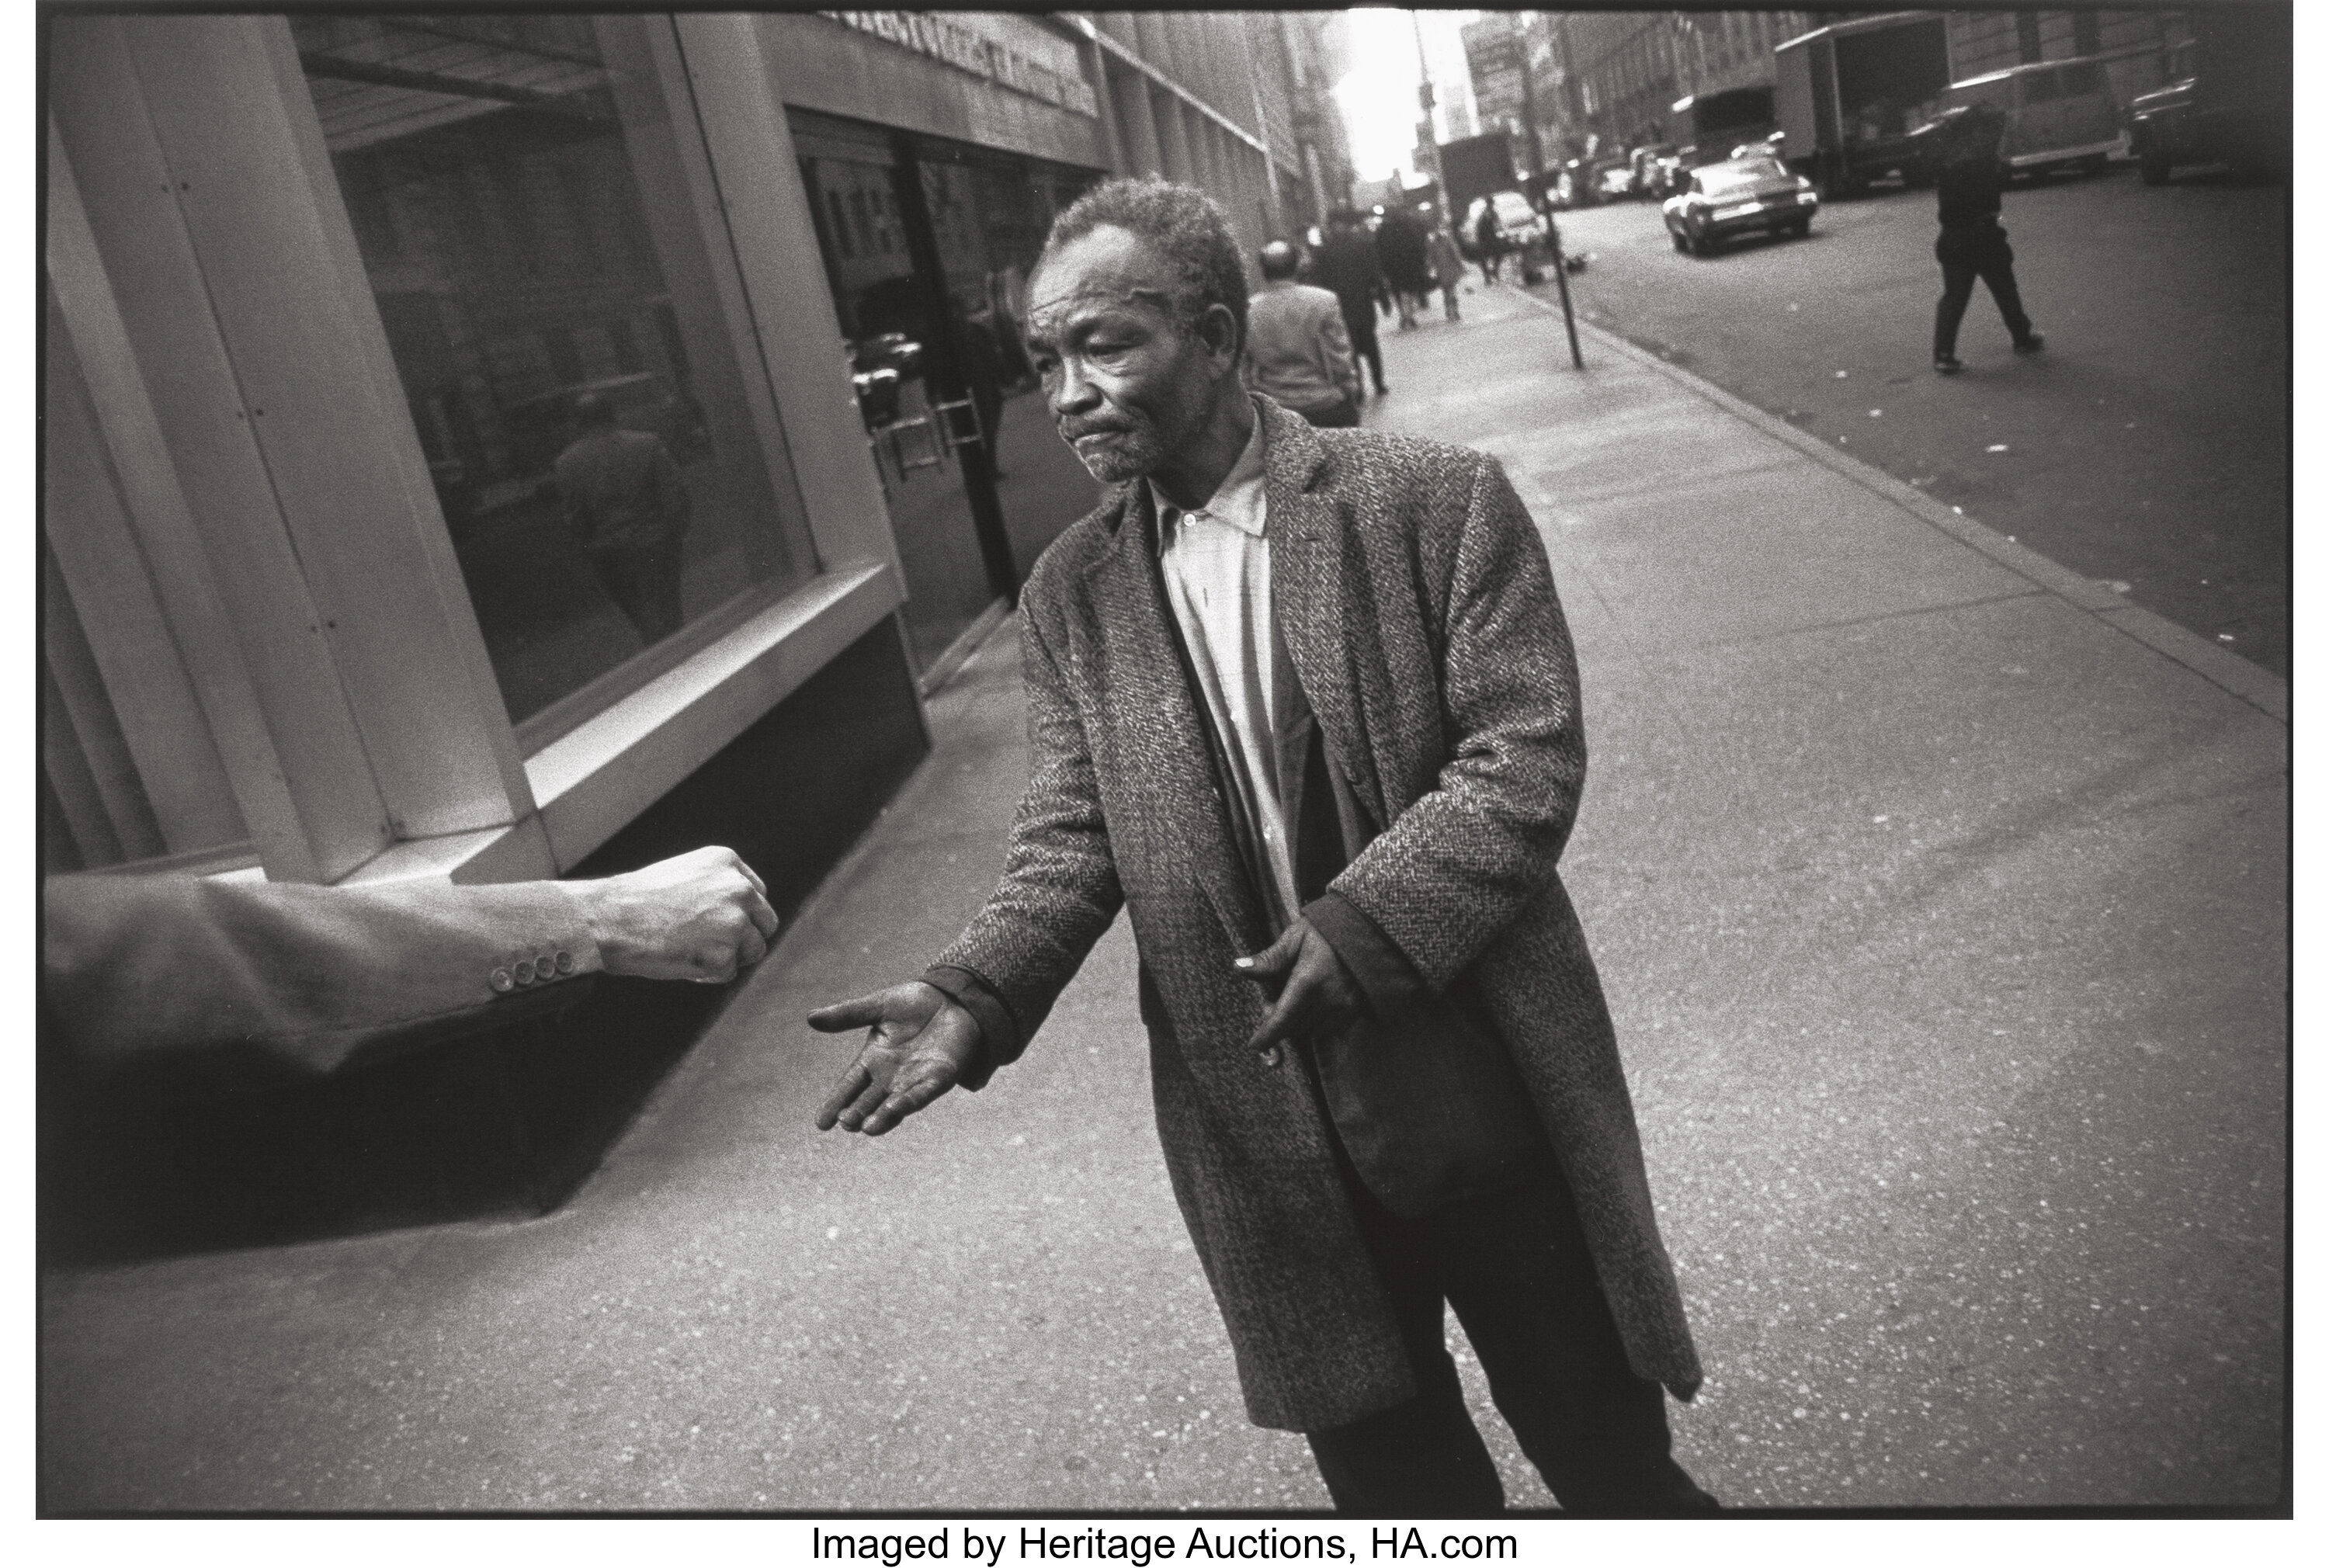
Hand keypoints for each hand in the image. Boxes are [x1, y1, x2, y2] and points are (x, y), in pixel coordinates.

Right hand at [568, 845, 778, 982]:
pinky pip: (728, 973)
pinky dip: (708, 975)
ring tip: (691, 951)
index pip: (757, 895)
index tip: (723, 925)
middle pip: (766, 923)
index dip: (743, 914)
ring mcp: (735, 922)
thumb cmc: (636, 900)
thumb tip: (744, 916)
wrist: (609, 919)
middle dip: (746, 938)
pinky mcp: (725, 954)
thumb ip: (716, 888)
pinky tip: (681, 961)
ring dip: (728, 957)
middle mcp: (738, 889)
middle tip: (715, 947)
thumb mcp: (683, 874)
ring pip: (753, 950)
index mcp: (728, 863)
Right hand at [808, 980, 981, 1134]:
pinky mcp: (939, 1078)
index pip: (849, 1086)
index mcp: (873, 1061)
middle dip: (857, 1113)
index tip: (820, 1123)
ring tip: (867, 1127)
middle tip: (845, 1122)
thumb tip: (810, 1018)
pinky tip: (895, 1107)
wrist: (951, 998)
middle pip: (869, 1101)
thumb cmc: (913, 1004)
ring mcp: (915, 1080)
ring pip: (894, 1104)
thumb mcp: (877, 1007)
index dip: (835, 1103)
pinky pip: (922, 1093)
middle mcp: (891, 1076)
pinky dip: (909, 1101)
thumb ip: (847, 1015)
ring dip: (882, 1116)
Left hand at [1236, 918, 1365, 1063]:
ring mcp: (1344, 1008)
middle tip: (1272, 1001)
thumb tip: (1240, 967)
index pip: (1282, 1020)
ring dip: (1298, 1022)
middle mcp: (1327, 1000)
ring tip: (1295, 999)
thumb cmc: (1329, 930)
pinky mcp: (1356, 1011)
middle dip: (1279, 1021)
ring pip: (1311, 1030)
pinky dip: (1317, 1022)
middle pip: (1294, 1027)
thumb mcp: (1297, 937)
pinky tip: (1314, 1003)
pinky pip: (1330, 1028)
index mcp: (1308, 981)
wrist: (1370, 931)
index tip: (1254, 1045)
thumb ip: (1270, 958)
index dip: (1266, 1035)